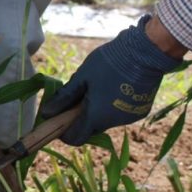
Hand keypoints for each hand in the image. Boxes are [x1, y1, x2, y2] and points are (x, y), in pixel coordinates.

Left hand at [39, 15, 182, 144]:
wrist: (145, 53)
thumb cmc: (108, 63)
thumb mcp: (82, 76)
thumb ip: (65, 97)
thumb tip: (46, 113)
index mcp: (96, 116)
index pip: (75, 138)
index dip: (64, 133)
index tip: (60, 119)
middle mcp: (113, 122)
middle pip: (91, 128)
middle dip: (81, 118)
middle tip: (78, 98)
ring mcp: (129, 118)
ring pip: (107, 121)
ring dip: (99, 111)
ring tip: (99, 88)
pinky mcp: (140, 111)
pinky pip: (121, 114)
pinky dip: (114, 107)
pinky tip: (115, 88)